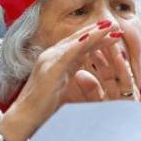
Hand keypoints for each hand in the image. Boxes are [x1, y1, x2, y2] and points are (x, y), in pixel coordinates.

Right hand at [0, 22, 124, 140]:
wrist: (24, 116)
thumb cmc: (43, 104)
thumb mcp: (62, 81)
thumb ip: (71, 68)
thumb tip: (85, 60)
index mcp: (56, 58)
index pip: (79, 43)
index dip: (95, 36)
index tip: (112, 31)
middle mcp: (51, 54)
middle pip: (79, 38)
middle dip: (98, 30)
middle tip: (116, 24)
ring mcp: (49, 59)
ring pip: (76, 42)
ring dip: (94, 33)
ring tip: (111, 26)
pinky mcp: (50, 68)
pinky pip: (69, 52)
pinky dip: (81, 43)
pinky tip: (93, 37)